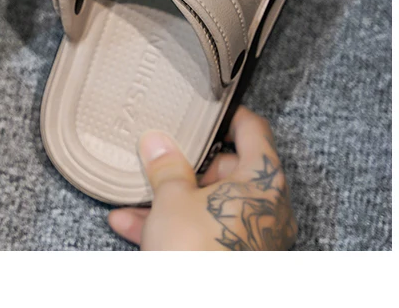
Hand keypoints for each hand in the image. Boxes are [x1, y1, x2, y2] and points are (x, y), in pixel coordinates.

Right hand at [108, 106, 296, 249]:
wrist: (197, 305)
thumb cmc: (197, 252)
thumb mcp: (172, 199)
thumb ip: (166, 166)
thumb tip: (157, 142)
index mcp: (262, 183)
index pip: (255, 132)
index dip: (230, 116)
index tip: (208, 109)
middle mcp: (266, 210)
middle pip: (230, 169)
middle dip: (189, 165)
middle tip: (161, 157)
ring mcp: (253, 238)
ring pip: (210, 204)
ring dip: (172, 198)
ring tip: (136, 194)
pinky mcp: (234, 258)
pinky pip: (203, 232)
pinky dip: (173, 225)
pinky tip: (132, 223)